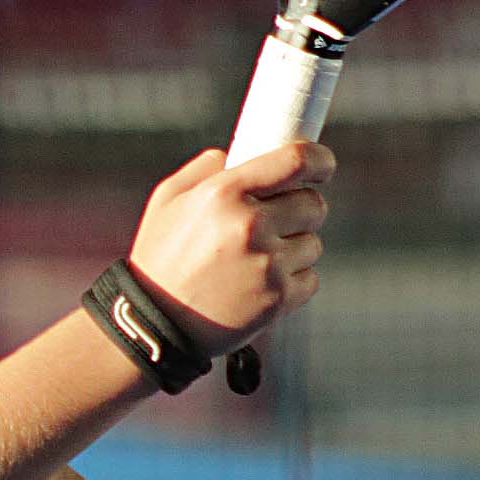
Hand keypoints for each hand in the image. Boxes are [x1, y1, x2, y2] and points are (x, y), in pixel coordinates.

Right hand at [125, 141, 332, 360]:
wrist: (157, 324)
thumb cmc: (160, 258)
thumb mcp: (168, 200)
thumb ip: (204, 168)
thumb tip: (236, 155)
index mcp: (224, 193)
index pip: (294, 162)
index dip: (319, 159)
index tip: (322, 166)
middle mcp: (250, 225)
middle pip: (313, 204)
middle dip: (302, 208)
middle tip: (280, 220)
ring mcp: (268, 264)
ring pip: (313, 243)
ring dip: (296, 247)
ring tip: (261, 259)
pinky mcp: (278, 298)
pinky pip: (310, 278)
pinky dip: (294, 280)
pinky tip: (264, 284)